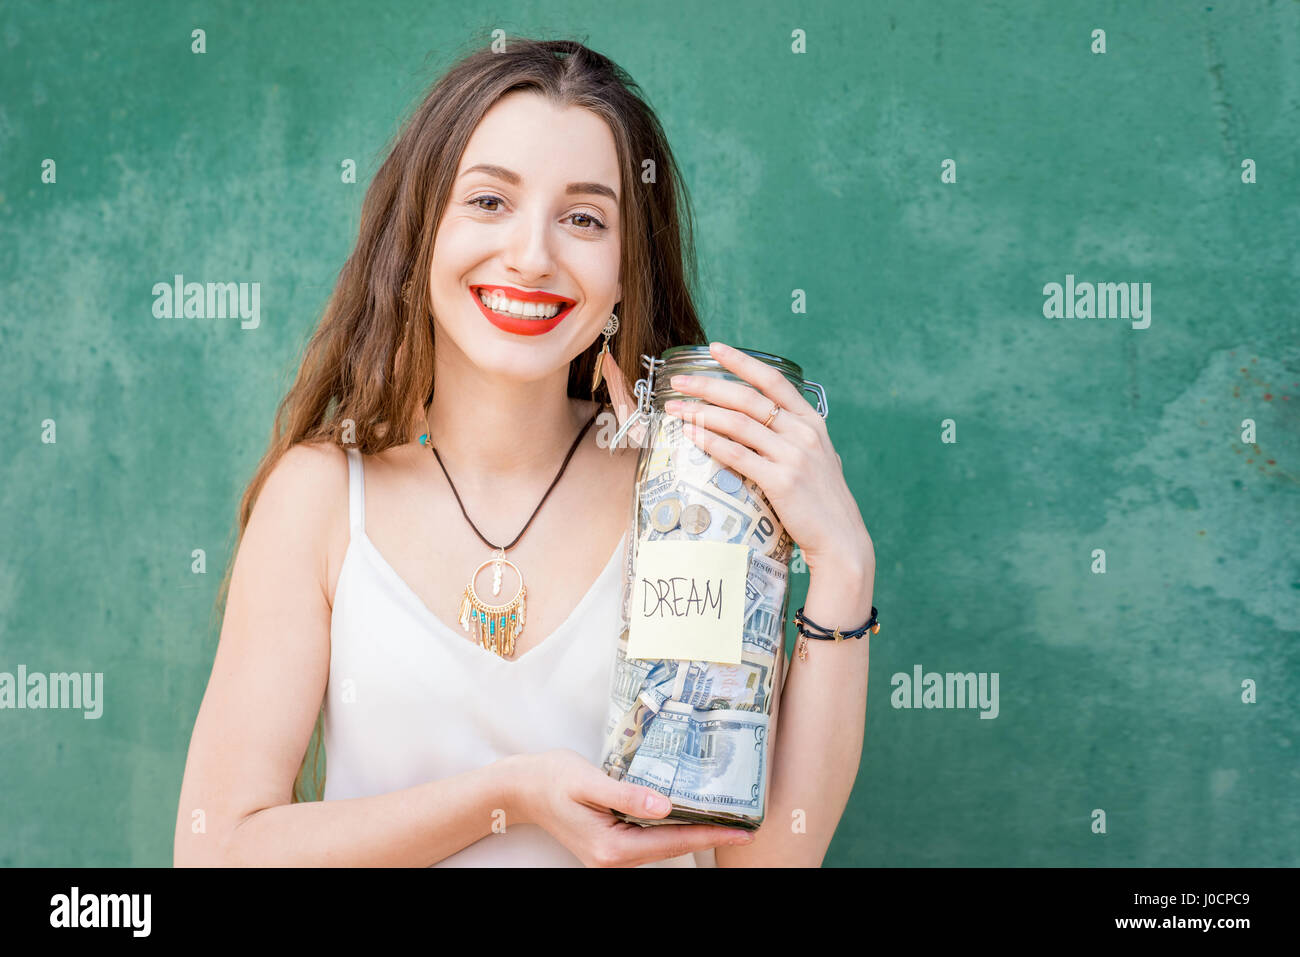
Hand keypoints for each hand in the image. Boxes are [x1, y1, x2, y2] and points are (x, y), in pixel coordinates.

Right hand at [512, 749, 754, 866]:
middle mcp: (613, 857)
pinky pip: (650, 838)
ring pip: (663, 845)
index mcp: (610, 847)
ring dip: (694, 833)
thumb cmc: (552, 778)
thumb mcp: (588, 782)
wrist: (522, 787)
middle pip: (672, 848)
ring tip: (728, 821)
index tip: (742, 831)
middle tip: (747, 826)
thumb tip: (665, 807)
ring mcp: (612, 853)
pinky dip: (674, 828)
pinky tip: (690, 815)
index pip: (671, 842)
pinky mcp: (611, 842)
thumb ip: (626, 795)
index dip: (709, 835)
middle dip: (709, 836)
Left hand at [665, 341, 874, 574]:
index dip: (742, 361)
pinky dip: (711, 441)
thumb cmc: (823, 501)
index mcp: (811, 422)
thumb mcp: (817, 457)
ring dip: (701, 412)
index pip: (773, 381)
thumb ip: (794, 436)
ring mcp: (793, 456)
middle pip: (748, 398)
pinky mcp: (780, 481)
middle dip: (708, 385)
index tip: (715, 349)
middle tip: (679, 381)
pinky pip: (737, 455)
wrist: (841, 539)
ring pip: (738, 424)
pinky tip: (691, 434)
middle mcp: (803, 433)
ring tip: (675, 408)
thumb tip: (766, 423)